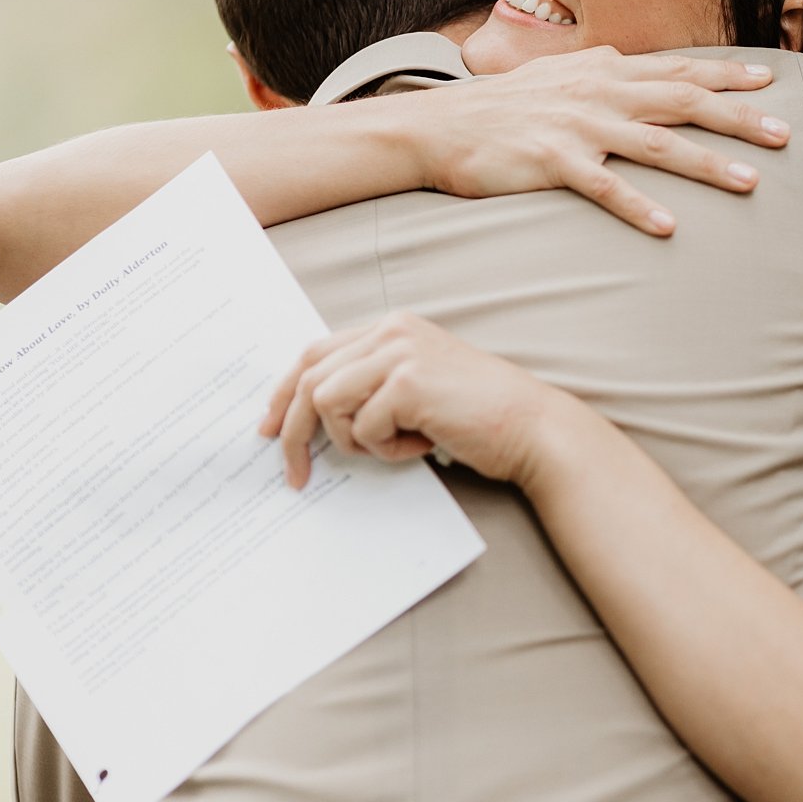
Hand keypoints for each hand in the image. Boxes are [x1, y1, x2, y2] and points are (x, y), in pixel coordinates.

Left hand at [258, 312, 577, 489]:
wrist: (533, 427)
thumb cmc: (481, 417)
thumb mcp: (419, 387)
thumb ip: (374, 383)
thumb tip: (313, 412)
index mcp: (393, 328)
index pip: (315, 352)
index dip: (283, 392)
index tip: (269, 428)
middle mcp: (392, 331)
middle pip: (308, 376)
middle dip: (292, 429)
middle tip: (296, 473)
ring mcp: (400, 353)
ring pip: (326, 401)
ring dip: (353, 439)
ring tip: (396, 445)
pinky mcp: (408, 383)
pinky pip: (363, 427)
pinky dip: (387, 449)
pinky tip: (425, 443)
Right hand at [401, 47, 790, 235]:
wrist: (439, 126)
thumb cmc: (505, 108)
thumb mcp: (563, 78)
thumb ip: (608, 77)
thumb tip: (646, 74)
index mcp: (605, 70)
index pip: (679, 68)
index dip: (727, 73)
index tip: (771, 78)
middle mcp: (599, 92)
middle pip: (683, 101)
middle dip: (738, 117)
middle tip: (785, 132)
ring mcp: (578, 126)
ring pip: (657, 145)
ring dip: (707, 164)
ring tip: (750, 182)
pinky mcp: (552, 161)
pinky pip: (604, 187)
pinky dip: (638, 205)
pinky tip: (669, 226)